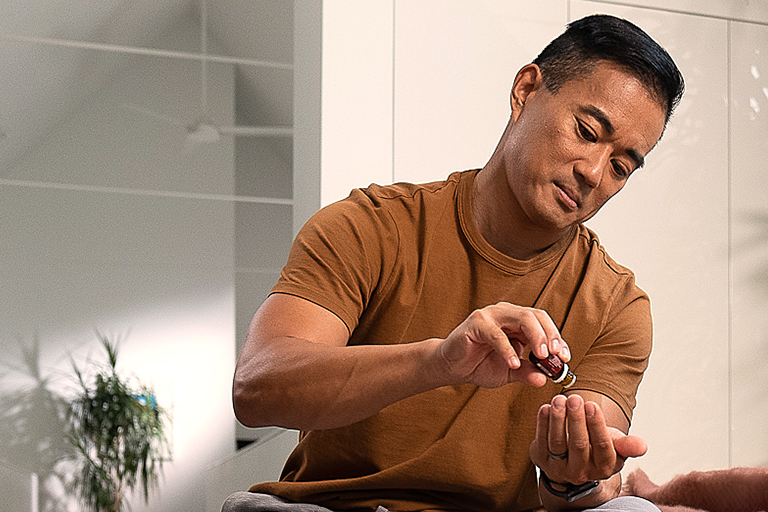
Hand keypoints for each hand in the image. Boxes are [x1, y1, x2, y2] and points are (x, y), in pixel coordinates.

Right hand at [435, 302, 570, 387]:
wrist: (452, 368)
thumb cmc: (480, 365)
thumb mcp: (509, 372)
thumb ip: (526, 372)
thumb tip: (546, 379)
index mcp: (516, 321)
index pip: (542, 322)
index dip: (557, 337)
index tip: (566, 358)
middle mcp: (506, 313)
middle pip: (535, 316)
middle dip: (549, 335)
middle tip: (556, 356)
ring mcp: (491, 315)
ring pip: (521, 318)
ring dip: (535, 337)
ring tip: (541, 357)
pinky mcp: (476, 323)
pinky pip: (496, 334)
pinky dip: (507, 349)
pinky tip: (513, 363)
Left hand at [529, 394, 647, 484]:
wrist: (572, 463)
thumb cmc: (596, 448)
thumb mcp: (615, 446)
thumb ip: (628, 445)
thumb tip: (642, 446)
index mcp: (604, 467)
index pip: (602, 447)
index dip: (596, 426)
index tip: (591, 405)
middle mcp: (582, 472)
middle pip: (579, 445)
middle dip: (576, 420)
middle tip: (575, 399)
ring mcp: (559, 468)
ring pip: (557, 443)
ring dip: (558, 419)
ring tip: (560, 399)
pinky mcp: (541, 461)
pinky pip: (541, 441)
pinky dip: (542, 423)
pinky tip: (546, 408)